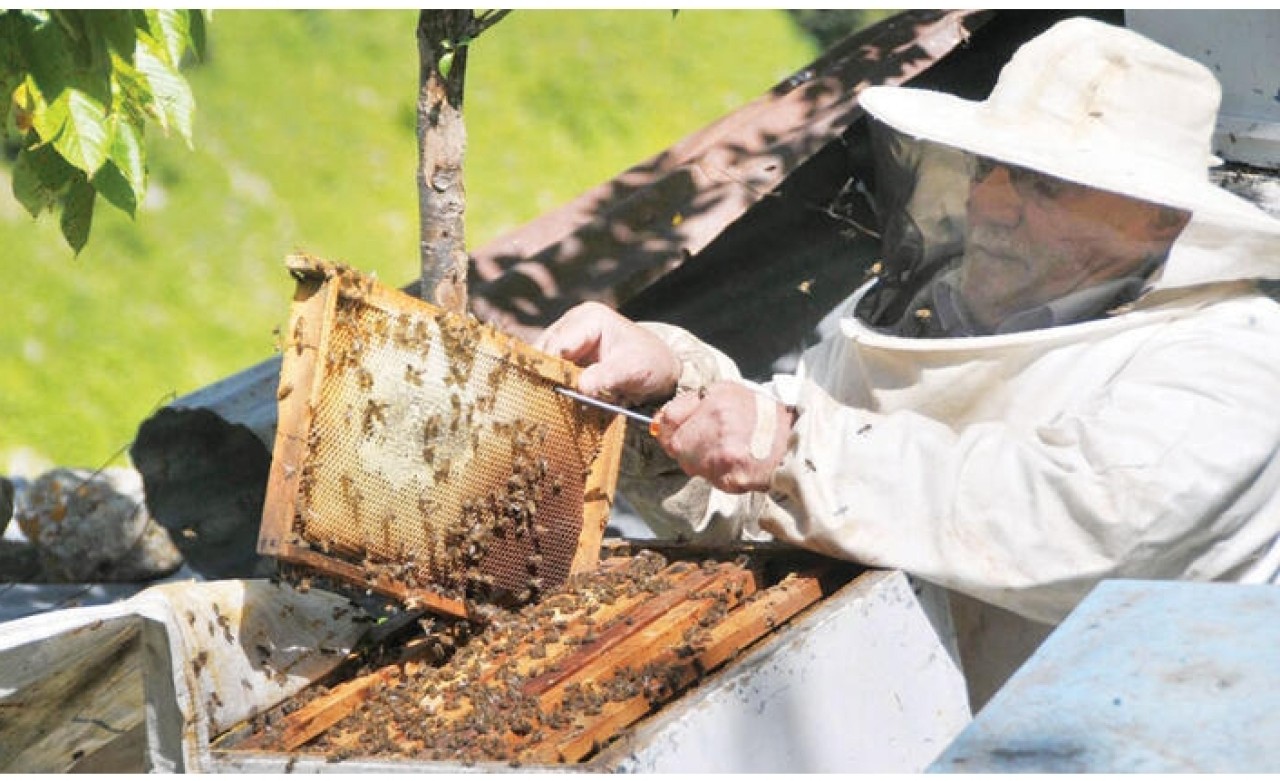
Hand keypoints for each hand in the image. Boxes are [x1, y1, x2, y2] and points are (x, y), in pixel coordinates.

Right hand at [536, 302, 681, 405]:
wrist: (661, 370)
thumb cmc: (651, 363)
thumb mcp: (633, 370)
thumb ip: (607, 376)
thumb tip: (582, 387)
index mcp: (589, 318)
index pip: (558, 344)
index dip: (552, 370)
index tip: (553, 395)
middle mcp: (573, 324)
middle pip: (544, 352)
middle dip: (547, 378)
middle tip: (548, 403)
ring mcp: (568, 339)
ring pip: (543, 364)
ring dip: (548, 384)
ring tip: (552, 405)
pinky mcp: (567, 357)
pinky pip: (551, 372)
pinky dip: (554, 387)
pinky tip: (558, 402)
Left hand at [654, 382, 793, 493]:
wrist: (795, 443)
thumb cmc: (762, 417)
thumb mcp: (729, 393)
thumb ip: (693, 404)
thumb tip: (661, 421)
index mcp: (716, 400)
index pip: (671, 419)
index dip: (671, 428)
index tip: (678, 431)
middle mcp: (717, 425)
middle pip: (678, 447)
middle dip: (689, 448)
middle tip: (713, 442)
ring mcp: (722, 454)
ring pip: (691, 465)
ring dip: (702, 462)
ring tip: (729, 451)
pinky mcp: (730, 477)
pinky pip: (709, 478)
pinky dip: (718, 475)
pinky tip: (736, 463)